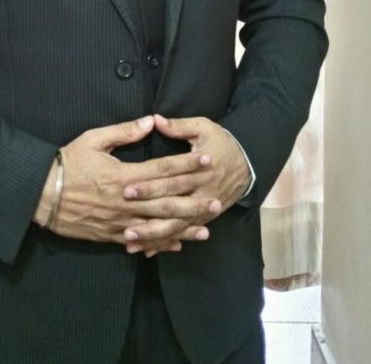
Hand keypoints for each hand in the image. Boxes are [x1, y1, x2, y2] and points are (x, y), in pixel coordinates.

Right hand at [33, 116, 213, 249]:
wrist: (41, 194)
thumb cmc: (67, 162)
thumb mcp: (93, 139)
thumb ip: (123, 131)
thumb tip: (150, 121)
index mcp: (122, 174)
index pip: (162, 169)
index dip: (186, 165)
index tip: (206, 160)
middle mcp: (125, 200)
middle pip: (166, 201)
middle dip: (194, 201)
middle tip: (217, 201)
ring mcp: (119, 220)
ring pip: (157, 226)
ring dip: (183, 227)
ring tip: (206, 229)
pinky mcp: (110, 234)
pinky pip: (140, 241)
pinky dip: (159, 244)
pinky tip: (176, 245)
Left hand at [122, 114, 250, 255]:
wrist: (248, 164)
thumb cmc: (221, 143)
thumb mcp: (203, 127)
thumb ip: (178, 126)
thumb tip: (154, 119)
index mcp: (199, 169)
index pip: (170, 178)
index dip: (148, 184)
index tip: (125, 188)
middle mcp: (202, 192)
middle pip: (171, 205)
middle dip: (146, 213)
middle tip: (122, 219)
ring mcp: (203, 209)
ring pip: (176, 226)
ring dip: (153, 235)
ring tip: (130, 239)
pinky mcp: (203, 219)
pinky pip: (182, 233)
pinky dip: (165, 242)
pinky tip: (147, 250)